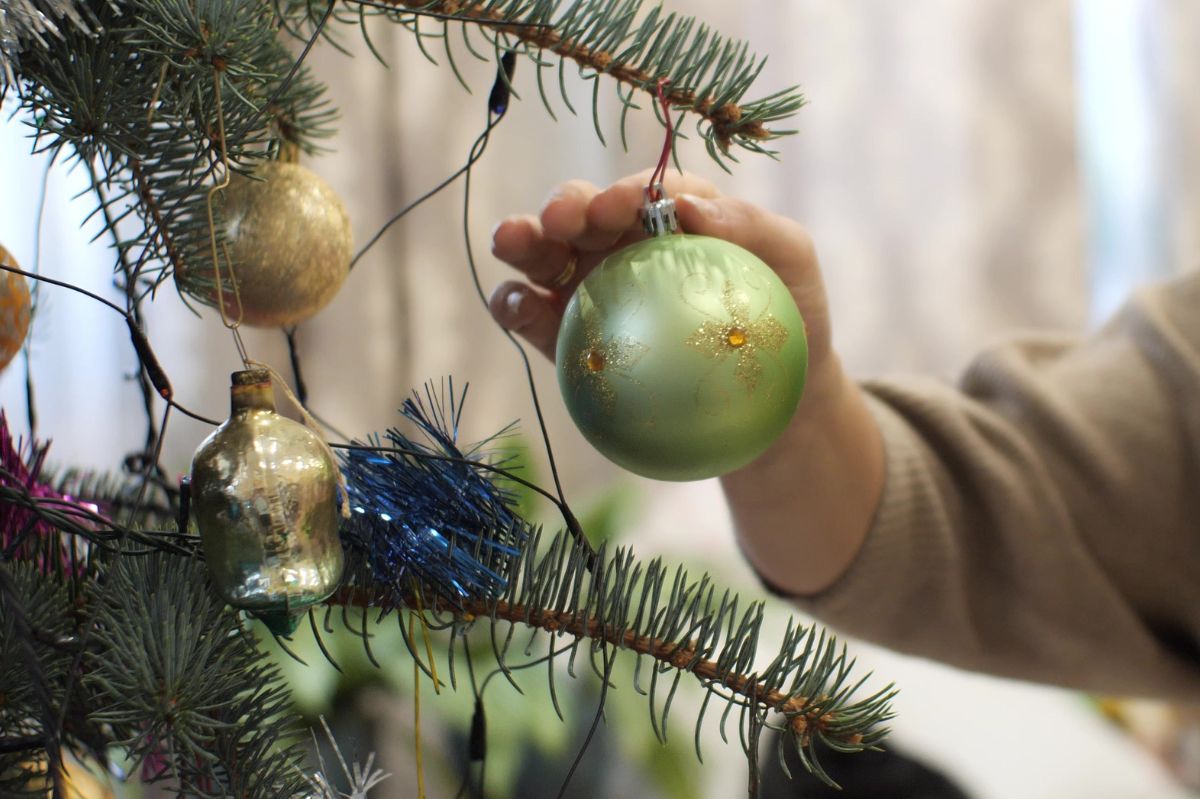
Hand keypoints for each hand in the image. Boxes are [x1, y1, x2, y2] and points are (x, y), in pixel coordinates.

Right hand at [488, 170, 835, 398]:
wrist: (772, 406)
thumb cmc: (788, 323)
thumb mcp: (792, 261)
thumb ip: (752, 226)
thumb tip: (688, 206)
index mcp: (674, 216)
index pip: (645, 193)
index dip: (625, 193)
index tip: (619, 208)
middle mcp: (625, 244)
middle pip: (584, 212)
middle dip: (565, 205)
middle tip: (560, 220)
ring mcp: (591, 288)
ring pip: (545, 254)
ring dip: (522, 241)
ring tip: (509, 241)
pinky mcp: (566, 335)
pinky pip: (530, 314)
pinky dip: (512, 304)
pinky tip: (514, 306)